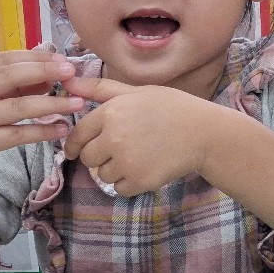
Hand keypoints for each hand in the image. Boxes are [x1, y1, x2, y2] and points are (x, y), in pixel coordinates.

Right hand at [0, 50, 80, 190]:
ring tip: (76, 102)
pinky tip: (61, 129)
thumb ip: (11, 88)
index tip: (60, 58)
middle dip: (43, 71)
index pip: (2, 60)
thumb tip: (49, 75)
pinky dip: (41, 131)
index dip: (33, 57)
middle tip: (71, 72)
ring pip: (16, 107)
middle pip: (8, 76)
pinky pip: (16, 135)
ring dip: (51, 104)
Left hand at [60, 76, 222, 195]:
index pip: (78, 134)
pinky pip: (120, 188)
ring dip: (114, 170)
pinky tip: (145, 169)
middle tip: (119, 150)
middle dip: (98, 156)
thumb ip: (100, 89)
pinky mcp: (140, 181)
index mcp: (111, 113)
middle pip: (87, 158)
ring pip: (102, 175)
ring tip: (137, 158)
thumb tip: (69, 83)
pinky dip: (128, 183)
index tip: (76, 150)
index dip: (75, 144)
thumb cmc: (173, 107)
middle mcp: (114, 138)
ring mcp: (127, 162)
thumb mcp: (137, 91)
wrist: (204, 133)